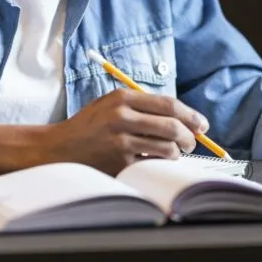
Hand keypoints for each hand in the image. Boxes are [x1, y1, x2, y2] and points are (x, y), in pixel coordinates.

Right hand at [44, 89, 208, 173]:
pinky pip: (152, 163)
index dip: (190, 115)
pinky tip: (157, 161)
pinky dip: (161, 164)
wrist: (59, 149)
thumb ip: (142, 106)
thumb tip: (183, 118)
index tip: (202, 124)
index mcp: (122, 98)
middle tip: (193, 142)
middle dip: (190, 136)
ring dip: (178, 152)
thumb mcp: (111, 105)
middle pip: (171, 125)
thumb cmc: (90, 127)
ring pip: (167, 147)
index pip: (168, 104)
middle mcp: (121, 117)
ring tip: (175, 153)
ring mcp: (120, 141)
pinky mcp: (119, 162)